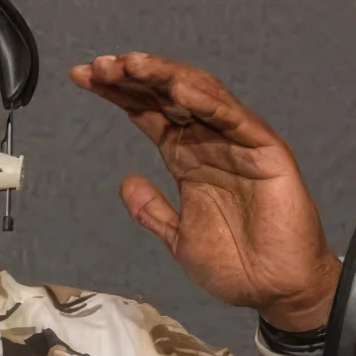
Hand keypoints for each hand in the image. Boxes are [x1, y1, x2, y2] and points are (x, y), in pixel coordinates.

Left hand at [72, 52, 341, 331]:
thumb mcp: (177, 237)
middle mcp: (210, 142)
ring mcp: (237, 143)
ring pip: (199, 95)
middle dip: (133, 76)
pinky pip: (234, 119)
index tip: (82, 77)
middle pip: (167, 96)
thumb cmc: (234, 265)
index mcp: (187, 158)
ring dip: (164, 77)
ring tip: (131, 64)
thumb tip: (126, 180)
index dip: (117, 92)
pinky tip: (178, 91)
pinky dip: (207, 102)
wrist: (273, 291)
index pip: (147, 113)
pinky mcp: (266, 151)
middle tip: (100, 66)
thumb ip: (151, 209)